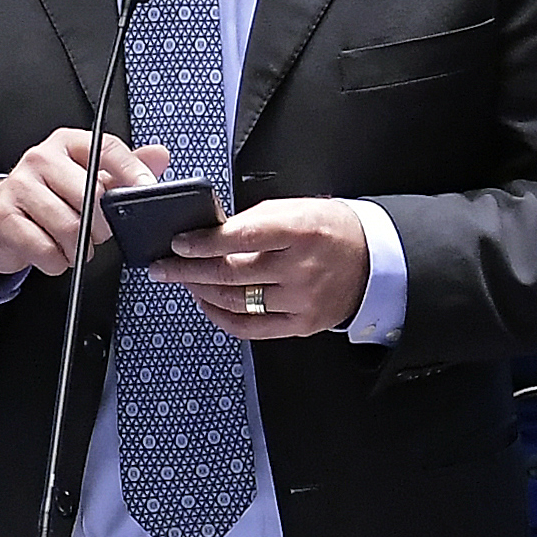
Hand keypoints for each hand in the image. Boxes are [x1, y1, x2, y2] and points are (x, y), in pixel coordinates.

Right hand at [0, 130, 169, 291]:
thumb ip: (124, 169)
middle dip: (101, 225)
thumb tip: (160, 156)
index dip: (131, 170)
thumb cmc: (48, 199)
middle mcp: (41, 158)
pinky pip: (46, 250)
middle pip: (91, 195)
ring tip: (72, 246)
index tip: (147, 189)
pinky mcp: (4, 218)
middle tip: (96, 233)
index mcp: (67, 144)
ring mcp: (19, 186)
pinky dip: (56, 262)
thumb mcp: (87, 178)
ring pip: (70, 227)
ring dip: (78, 248)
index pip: (106, 148)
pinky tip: (50, 252)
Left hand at [151, 197, 371, 339]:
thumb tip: (209, 235)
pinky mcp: (301, 325)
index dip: (203, 243)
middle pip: (231, 273)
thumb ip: (254, 221)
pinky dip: (222, 317)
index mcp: (300, 230)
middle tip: (163, 267)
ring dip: (201, 292)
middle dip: (188, 270)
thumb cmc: (330, 229)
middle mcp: (301, 268)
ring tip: (183, 282)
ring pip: (236, 301)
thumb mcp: (296, 208)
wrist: (373, 260)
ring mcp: (301, 301)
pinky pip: (251, 328)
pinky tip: (207, 303)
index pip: (240, 237)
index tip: (178, 243)